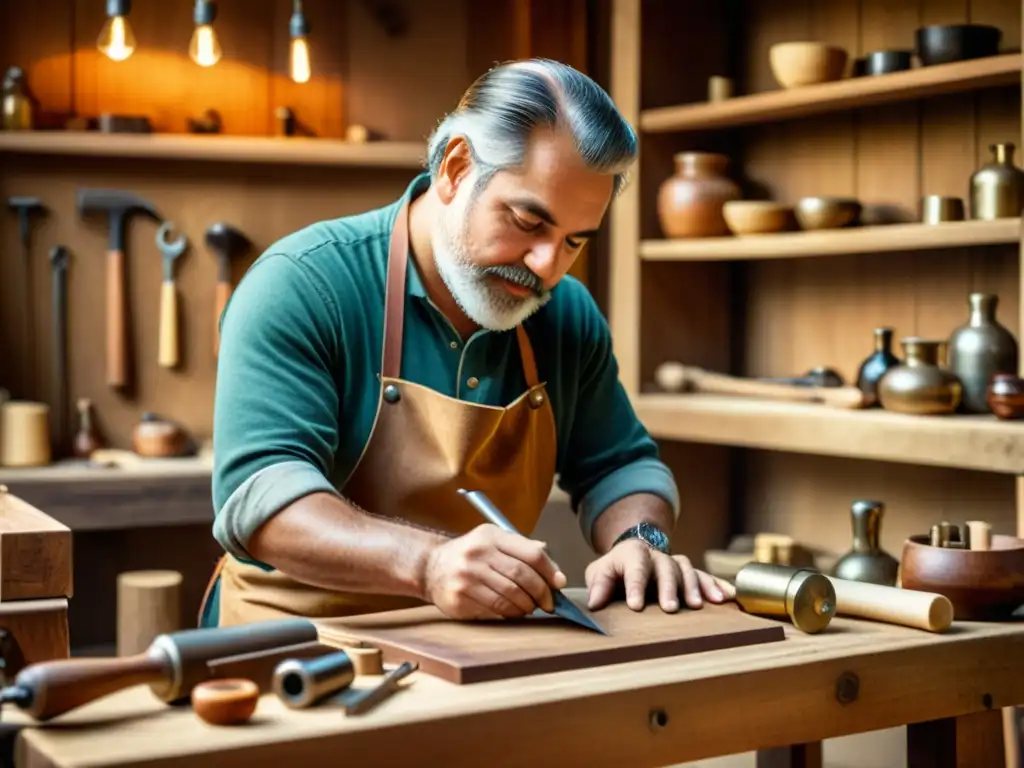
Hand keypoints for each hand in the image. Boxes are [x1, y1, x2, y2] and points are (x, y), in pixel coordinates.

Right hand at [423, 524, 567, 619]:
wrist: (431, 567)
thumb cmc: (472, 555)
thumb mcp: (495, 542)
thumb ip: (525, 551)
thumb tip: (557, 575)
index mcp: (491, 536)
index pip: (531, 553)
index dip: (549, 571)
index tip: (558, 584)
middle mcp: (478, 554)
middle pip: (522, 576)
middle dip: (541, 593)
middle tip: (548, 603)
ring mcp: (466, 577)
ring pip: (510, 596)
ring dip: (527, 606)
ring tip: (530, 607)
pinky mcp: (459, 598)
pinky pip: (494, 610)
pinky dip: (510, 614)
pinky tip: (513, 612)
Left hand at [585, 539, 735, 611]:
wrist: (635, 552)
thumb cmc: (616, 569)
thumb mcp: (600, 572)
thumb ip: (598, 585)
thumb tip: (595, 603)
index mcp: (633, 553)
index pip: (635, 566)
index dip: (635, 585)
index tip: (635, 605)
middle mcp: (658, 556)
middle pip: (666, 568)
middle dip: (669, 588)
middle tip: (670, 608)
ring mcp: (675, 562)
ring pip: (688, 570)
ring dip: (695, 587)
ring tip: (700, 606)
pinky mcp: (690, 572)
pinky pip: (706, 576)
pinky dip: (718, 585)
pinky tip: (730, 597)